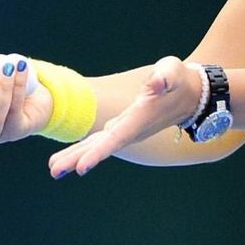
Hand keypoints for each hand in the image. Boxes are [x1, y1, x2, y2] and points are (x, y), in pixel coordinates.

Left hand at [48, 56, 201, 177]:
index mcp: (139, 119)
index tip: (81, 167)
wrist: (190, 95)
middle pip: (101, 147)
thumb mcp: (174, 72)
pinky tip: (63, 159)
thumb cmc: (179, 80)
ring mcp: (124, 131)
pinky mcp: (119, 129)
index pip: (116, 138)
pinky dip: (80, 150)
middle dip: (78, 159)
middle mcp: (130, 130)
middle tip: (55, 171)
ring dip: (74, 158)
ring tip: (53, 169)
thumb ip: (166, 77)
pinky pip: (96, 142)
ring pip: (96, 147)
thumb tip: (158, 82)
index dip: (98, 152)